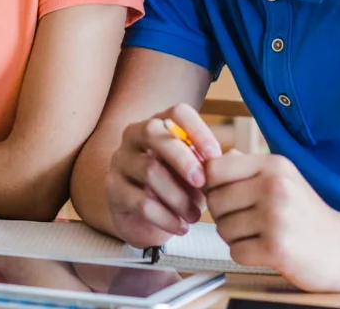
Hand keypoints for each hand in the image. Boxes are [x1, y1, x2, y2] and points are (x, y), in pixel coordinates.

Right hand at [105, 103, 221, 248]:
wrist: (143, 218)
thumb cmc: (175, 187)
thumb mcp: (194, 173)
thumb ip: (208, 166)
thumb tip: (226, 162)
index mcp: (160, 124)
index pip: (177, 112)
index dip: (197, 130)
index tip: (215, 155)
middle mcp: (134, 136)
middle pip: (153, 132)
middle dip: (182, 158)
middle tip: (202, 183)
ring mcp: (120, 160)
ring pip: (149, 170)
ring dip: (178, 197)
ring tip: (194, 215)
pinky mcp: (113, 188)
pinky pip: (141, 202)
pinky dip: (166, 218)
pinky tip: (180, 227)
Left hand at [205, 150, 339, 290]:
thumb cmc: (306, 214)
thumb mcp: (282, 178)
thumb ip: (246, 166)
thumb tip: (211, 159)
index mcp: (273, 165)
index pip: (214, 168)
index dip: (212, 185)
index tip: (226, 196)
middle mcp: (274, 186)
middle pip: (214, 200)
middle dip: (223, 215)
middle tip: (247, 221)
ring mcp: (276, 217)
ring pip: (222, 228)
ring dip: (234, 237)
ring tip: (259, 235)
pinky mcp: (277, 248)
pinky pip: (235, 252)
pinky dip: (245, 255)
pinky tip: (265, 250)